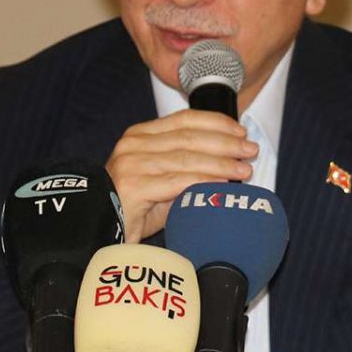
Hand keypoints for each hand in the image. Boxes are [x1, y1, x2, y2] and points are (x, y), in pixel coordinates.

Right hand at [106, 109, 256, 242]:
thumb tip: (229, 162)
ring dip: (220, 163)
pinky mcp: (133, 186)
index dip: (216, 123)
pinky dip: (204, 180)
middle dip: (225, 142)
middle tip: (250, 150)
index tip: (240, 131)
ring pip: (186, 157)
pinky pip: (178, 181)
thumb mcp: (162, 180)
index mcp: (140, 135)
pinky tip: (222, 184)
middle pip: (189, 137)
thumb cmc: (135, 208)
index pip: (184, 119)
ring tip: (243, 169)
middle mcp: (134, 144)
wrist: (100, 232)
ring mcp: (131, 163)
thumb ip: (187, 167)